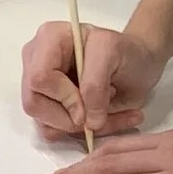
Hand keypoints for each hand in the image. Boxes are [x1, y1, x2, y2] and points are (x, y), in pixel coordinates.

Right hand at [21, 11, 166, 145]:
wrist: (138, 64)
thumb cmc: (126, 52)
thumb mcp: (113, 54)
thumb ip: (95, 85)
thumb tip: (87, 121)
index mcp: (48, 40)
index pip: (39, 78)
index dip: (64, 97)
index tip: (88, 106)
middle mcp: (37, 62)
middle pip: (34, 103)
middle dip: (67, 118)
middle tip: (97, 116)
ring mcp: (41, 86)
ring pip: (43, 122)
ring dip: (78, 128)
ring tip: (106, 114)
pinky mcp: (49, 107)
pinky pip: (54, 131)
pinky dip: (82, 134)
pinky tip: (104, 120)